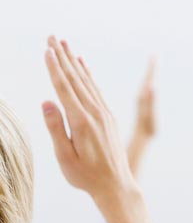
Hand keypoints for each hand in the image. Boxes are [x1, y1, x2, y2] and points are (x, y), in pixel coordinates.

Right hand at [42, 36, 153, 222]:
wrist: (116, 185)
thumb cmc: (86, 175)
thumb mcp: (65, 156)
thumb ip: (56, 128)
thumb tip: (47, 101)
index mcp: (82, 122)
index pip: (64, 88)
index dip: (54, 68)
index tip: (46, 50)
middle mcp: (95, 113)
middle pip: (76, 79)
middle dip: (62, 57)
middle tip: (51, 37)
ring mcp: (104, 114)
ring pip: (87, 82)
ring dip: (74, 62)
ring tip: (65, 45)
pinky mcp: (109, 118)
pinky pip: (97, 90)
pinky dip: (88, 75)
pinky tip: (83, 65)